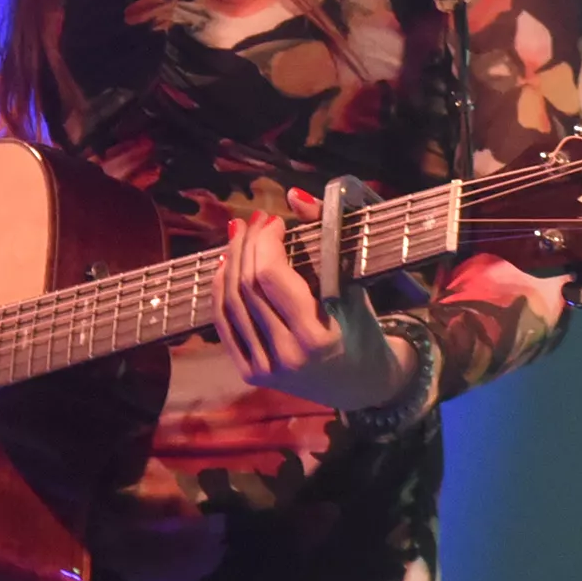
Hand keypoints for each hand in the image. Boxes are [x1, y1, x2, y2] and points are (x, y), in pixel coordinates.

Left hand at [214, 210, 417, 413]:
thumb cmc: (362, 329)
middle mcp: (286, 356)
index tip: (274, 220)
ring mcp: (264, 369)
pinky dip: (220, 291)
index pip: (271, 277)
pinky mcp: (250, 374)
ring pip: (231, 303)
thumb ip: (327, 237)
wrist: (359, 384)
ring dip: (230, 262)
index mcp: (316, 336)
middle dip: (247, 245)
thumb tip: (294, 196)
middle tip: (253, 221)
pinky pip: (225, 324)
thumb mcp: (352, 285)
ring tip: (239, 236)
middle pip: (247, 287)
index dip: (265, 241)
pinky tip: (225, 265)